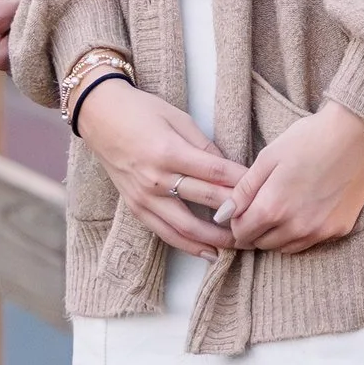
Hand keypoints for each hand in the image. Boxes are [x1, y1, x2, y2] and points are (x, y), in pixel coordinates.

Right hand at [74, 81, 247, 258]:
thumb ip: (203, 146)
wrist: (100, 117)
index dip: (241, 184)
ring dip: (215, 239)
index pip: (215, 173)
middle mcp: (156, 178)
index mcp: (169, 151)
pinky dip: (188, 245)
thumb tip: (229, 170)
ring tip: (239, 244)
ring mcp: (144, 197)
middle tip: (260, 222)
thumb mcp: (177, 118)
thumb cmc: (141, 111)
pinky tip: (208, 253)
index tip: (263, 191)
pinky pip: (165, 233)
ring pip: (186, 227)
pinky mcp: (136, 207)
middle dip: (235, 213)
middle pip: (205, 201)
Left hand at [220, 101, 363, 254]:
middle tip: (261, 208)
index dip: (237, 222)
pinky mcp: (339, 230)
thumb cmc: (309, 139)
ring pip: (286, 248)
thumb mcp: (268, 157)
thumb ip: (244, 190)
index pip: (242, 233)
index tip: (242, 210)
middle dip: (256, 230)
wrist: (356, 134)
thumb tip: (223, 214)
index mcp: (273, 208)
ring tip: (282, 209)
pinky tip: (305, 211)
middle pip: (263, 244)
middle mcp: (296, 227)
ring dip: (277, 235)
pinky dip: (302, 234)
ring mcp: (320, 232)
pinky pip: (311, 243)